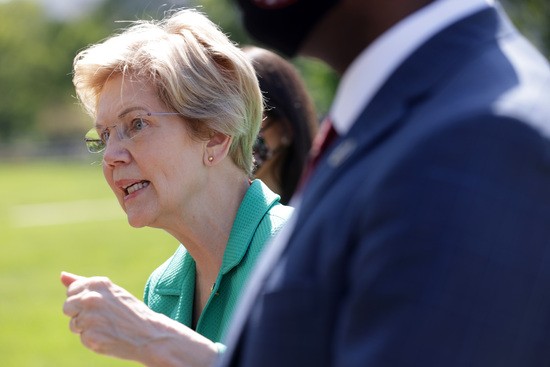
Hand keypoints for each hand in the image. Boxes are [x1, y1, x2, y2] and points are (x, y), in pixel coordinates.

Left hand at [60, 271, 217, 366]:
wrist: (149, 333)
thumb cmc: (130, 311)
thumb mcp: (111, 291)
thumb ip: (84, 283)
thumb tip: (62, 275)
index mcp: (97, 283)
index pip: (72, 290)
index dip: (83, 300)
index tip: (99, 304)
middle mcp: (91, 298)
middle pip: (67, 307)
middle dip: (80, 313)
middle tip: (102, 317)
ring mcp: (89, 318)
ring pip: (73, 323)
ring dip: (85, 327)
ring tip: (107, 326)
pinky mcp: (89, 337)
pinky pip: (82, 337)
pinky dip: (92, 339)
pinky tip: (108, 336)